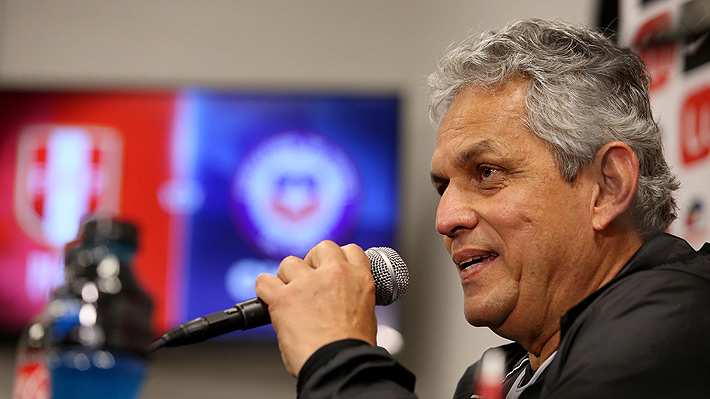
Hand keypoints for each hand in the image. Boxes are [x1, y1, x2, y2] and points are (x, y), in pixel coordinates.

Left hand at [254, 240, 377, 376]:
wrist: (340, 364)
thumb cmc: (352, 348)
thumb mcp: (366, 313)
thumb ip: (352, 297)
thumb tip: (339, 301)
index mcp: (359, 278)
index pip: (350, 250)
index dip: (338, 259)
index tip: (331, 269)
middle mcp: (334, 273)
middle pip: (321, 248)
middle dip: (313, 262)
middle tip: (310, 282)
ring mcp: (307, 283)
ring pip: (290, 262)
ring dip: (288, 278)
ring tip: (291, 298)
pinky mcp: (283, 297)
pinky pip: (264, 281)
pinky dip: (264, 290)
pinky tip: (269, 300)